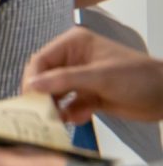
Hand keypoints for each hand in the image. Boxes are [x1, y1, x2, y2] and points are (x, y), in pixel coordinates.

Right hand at [22, 28, 162, 123]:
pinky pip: (68, 106)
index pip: (41, 60)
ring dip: (55, 107)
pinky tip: (77, 119)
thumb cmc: (137, 77)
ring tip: (57, 120)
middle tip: (40, 114)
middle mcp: (72, 59)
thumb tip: (30, 86)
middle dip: (42, 95)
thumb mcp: (100, 76)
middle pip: (44, 77)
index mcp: (73, 44)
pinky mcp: (87, 96)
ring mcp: (80, 79)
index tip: (29, 99)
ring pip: (54, 94)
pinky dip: (70, 114)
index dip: (32, 78)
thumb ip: (64, 80)